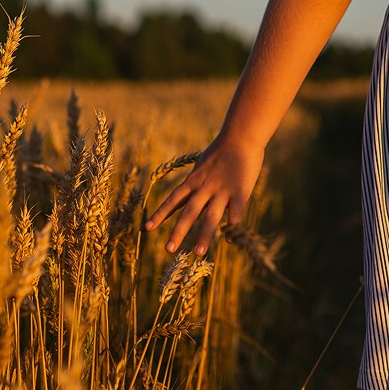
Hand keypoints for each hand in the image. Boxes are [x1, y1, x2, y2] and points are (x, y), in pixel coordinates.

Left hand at [144, 133, 263, 255]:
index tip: (147, 228)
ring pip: (211, 216)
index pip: (172, 201)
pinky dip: (233, 225)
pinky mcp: (241, 190)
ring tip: (198, 253)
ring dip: (204, 235)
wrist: (240, 136)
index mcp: (193, 182)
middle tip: (168, 249)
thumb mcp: (199, 169)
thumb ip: (191, 187)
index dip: (160, 215)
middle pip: (189, 212)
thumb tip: (179, 202)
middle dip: (178, 231)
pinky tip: (230, 238)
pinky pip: (236, 211)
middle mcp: (204, 188)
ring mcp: (222, 190)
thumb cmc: (219, 153)